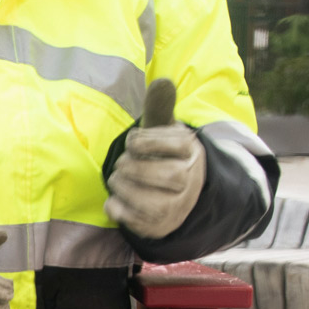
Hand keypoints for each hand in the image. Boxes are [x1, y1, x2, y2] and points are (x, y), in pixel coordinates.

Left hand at [106, 78, 204, 239]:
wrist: (170, 193)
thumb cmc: (161, 155)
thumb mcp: (162, 130)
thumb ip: (159, 107)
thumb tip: (162, 81)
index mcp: (192, 152)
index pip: (172, 143)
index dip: (143, 141)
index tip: (133, 142)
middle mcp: (190, 181)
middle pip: (164, 175)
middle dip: (132, 166)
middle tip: (122, 164)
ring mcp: (176, 208)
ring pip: (149, 201)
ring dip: (123, 187)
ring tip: (118, 179)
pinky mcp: (157, 227)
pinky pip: (133, 220)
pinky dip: (116, 208)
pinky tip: (116, 199)